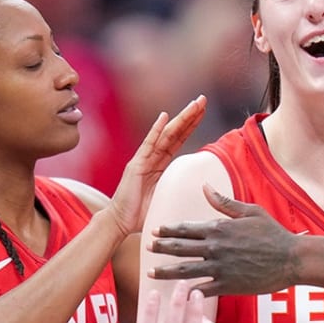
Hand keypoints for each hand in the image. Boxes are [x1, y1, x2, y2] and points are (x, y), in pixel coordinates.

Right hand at [109, 96, 205, 233]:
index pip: (179, 140)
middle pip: (174, 133)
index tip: (203, 111)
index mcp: (160, 164)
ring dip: (180, 119)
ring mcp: (143, 160)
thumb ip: (181, 192)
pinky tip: (164, 117)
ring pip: (165, 135)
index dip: (191, 125)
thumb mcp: (168, 199)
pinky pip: (148, 145)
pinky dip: (155, 130)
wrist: (120, 223)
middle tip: (203, 99)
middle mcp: (152, 158)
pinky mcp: (136, 166)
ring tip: (193, 105)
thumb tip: (203, 195)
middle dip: (189, 116)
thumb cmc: (143, 214)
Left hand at [148, 184, 301, 295]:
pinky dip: (188, 292)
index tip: (154, 231)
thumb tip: (204, 187)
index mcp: (219, 228)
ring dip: (166, 271)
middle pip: (180, 248)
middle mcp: (215, 247)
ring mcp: (220, 267)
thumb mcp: (250, 211)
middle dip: (160, 248)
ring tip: (151, 273)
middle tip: (146, 248)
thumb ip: (224, 202)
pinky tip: (176, 294)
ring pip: (185, 270)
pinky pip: (203, 289)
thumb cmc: (273, 233)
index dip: (168, 230)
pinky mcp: (228, 285)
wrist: (291, 259)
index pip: (186, 228)